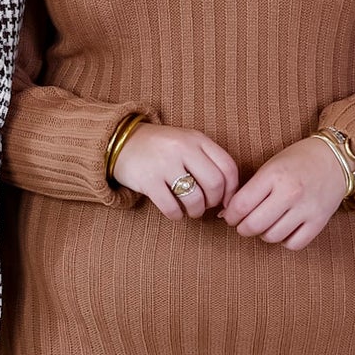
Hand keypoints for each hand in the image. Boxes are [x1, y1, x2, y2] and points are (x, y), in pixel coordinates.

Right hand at [112, 122, 240, 218]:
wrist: (122, 142)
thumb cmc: (162, 149)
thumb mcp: (187, 144)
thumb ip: (209, 163)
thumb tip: (227, 201)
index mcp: (197, 139)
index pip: (228, 167)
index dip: (232, 191)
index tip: (225, 201)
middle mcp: (183, 148)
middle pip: (215, 184)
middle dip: (214, 202)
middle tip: (206, 205)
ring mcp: (164, 163)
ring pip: (195, 198)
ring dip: (196, 211)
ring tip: (191, 210)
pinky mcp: (148, 180)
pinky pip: (171, 207)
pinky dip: (177, 215)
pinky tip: (175, 211)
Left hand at [217, 136, 346, 248]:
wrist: (335, 158)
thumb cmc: (298, 161)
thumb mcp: (270, 166)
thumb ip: (250, 189)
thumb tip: (228, 214)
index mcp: (274, 175)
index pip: (240, 206)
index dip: (230, 216)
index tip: (231, 216)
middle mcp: (290, 193)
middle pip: (253, 226)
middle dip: (243, 228)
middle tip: (244, 224)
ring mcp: (306, 209)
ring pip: (272, 237)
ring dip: (264, 234)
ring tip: (266, 223)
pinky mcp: (319, 221)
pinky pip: (294, 244)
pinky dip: (285, 241)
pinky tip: (285, 229)